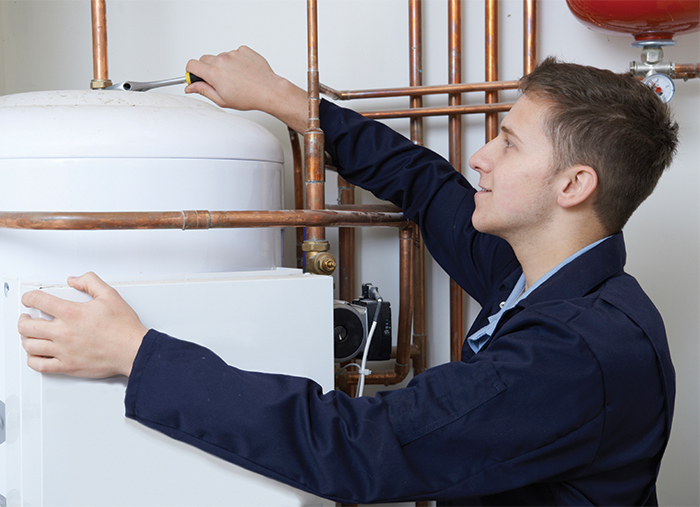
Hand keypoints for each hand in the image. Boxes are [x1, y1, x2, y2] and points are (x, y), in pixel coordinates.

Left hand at [18, 272, 147, 377]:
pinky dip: (32, 359)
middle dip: (23, 319)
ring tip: (30, 334)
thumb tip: (75, 280)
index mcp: (72, 313)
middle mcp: (63, 332)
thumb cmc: (124, 327)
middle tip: (27, 317)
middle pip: (26, 326)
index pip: (37, 300)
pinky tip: (36, 354)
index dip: (29, 297)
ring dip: (25, 338)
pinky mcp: (67, 366)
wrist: (133, 350)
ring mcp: (63, 351)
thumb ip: (90, 282)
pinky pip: (40, 365)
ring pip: (29, 346)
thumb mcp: (110, 295)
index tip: (30, 298)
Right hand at [185, 46, 307, 132]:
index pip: (192, 64)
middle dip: (207, 68)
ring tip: (236, 78)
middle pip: (204, 59)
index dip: (192, 72)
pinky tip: (244, 72)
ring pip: (220, 57)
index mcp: (214, 73)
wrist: (269, 91)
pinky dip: (236, 60)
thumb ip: (203, 90)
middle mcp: (222, 60)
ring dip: (224, 65)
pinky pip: (234, 53)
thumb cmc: (249, 97)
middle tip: (219, 81)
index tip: (196, 76)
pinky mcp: (244, 50)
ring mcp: (234, 54)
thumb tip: (190, 87)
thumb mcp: (222, 99)